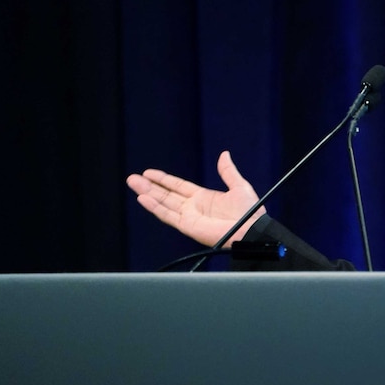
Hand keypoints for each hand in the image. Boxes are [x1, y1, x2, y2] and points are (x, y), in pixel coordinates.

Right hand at [127, 150, 262, 246]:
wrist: (251, 230)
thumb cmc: (250, 212)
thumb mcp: (239, 186)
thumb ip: (228, 171)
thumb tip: (224, 154)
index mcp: (204, 197)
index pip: (178, 186)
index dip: (163, 179)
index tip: (149, 173)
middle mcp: (193, 207)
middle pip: (166, 194)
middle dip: (149, 186)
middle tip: (133, 178)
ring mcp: (189, 217)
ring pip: (163, 203)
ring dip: (147, 194)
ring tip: (133, 184)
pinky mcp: (188, 226)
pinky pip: (168, 215)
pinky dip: (155, 207)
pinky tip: (143, 199)